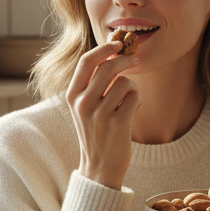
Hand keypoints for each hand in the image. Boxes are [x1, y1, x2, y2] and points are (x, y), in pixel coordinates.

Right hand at [67, 39, 140, 189]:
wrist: (99, 166)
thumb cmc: (96, 132)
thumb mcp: (85, 107)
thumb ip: (93, 83)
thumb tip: (113, 54)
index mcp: (72, 96)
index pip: (86, 61)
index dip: (104, 49)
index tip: (117, 44)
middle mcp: (83, 103)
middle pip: (108, 67)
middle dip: (125, 60)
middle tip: (135, 60)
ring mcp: (100, 114)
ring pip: (125, 82)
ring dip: (132, 87)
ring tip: (128, 100)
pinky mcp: (118, 123)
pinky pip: (135, 97)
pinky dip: (137, 100)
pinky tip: (132, 111)